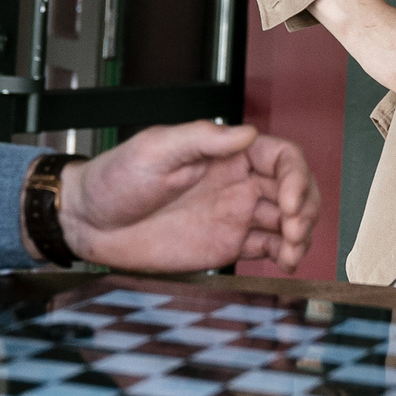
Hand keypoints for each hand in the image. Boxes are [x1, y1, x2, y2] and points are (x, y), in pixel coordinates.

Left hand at [57, 122, 320, 273]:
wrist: (90, 223)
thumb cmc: (115, 178)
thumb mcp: (155, 150)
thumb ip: (201, 140)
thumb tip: (246, 133)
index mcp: (226, 154)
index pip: (281, 156)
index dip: (296, 176)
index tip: (289, 202)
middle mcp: (237, 182)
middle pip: (294, 188)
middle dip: (306, 208)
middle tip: (294, 230)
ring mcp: (234, 215)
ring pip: (288, 220)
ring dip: (301, 234)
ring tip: (292, 253)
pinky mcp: (227, 246)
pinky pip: (268, 247)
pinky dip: (284, 253)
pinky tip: (285, 262)